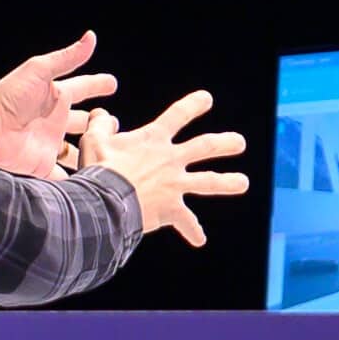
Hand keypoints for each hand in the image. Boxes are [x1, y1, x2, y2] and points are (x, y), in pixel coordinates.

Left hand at [0, 30, 118, 179]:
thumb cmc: (9, 95)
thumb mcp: (39, 70)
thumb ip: (67, 58)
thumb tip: (91, 36)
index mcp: (56, 96)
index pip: (82, 88)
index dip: (97, 85)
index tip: (112, 83)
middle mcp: (54, 119)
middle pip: (81, 120)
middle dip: (96, 121)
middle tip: (113, 123)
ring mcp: (50, 143)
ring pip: (76, 149)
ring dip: (89, 150)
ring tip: (108, 153)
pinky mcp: (43, 164)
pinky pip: (61, 174)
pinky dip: (73, 178)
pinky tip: (86, 180)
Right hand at [80, 91, 248, 246]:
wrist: (106, 201)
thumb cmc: (99, 169)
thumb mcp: (95, 140)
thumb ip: (102, 124)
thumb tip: (105, 114)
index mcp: (154, 139)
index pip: (178, 115)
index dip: (193, 105)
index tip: (207, 99)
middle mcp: (171, 160)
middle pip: (205, 147)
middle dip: (225, 143)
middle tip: (240, 143)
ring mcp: (175, 184)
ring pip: (209, 182)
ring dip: (228, 182)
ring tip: (243, 183)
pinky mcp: (171, 209)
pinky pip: (186, 222)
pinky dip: (192, 231)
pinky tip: (200, 240)